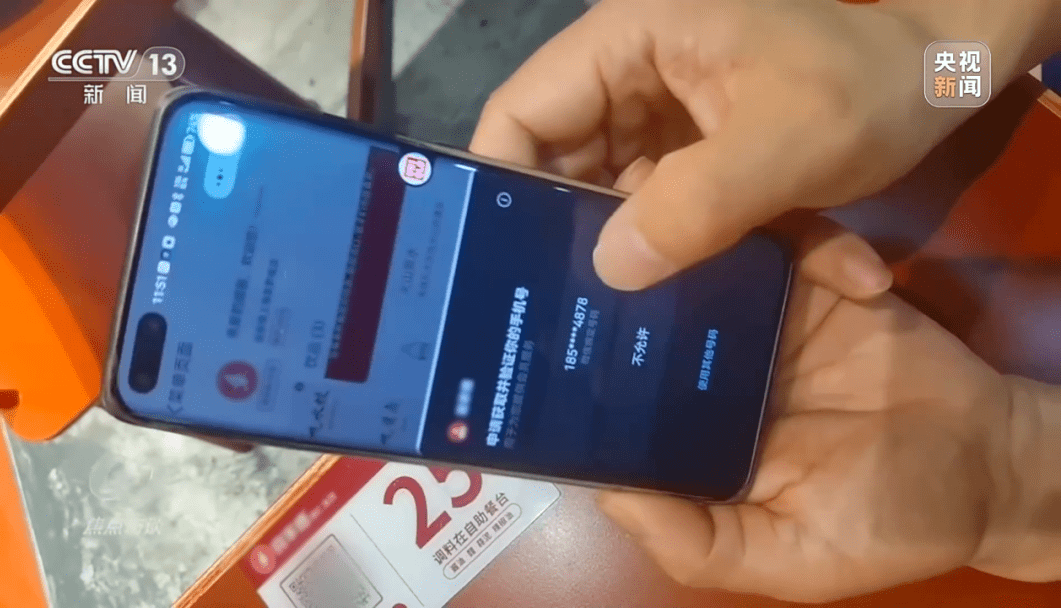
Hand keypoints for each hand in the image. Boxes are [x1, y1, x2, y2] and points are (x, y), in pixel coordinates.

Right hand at [470, 0, 1033, 291]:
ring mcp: (661, 117)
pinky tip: (732, 288)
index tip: (503, 266)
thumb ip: (695, 206)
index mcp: (628, 42)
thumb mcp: (785, 144)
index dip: (500, 185)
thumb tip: (609, 271)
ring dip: (643, 256)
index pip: (522, 111)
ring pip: (612, 197)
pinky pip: (666, 208)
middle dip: (572, 238)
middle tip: (571, 317)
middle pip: (560, 163)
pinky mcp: (693, 154)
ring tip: (646, 323)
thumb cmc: (866, 87)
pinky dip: (693, 249)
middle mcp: (629, 76)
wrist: (940, 78)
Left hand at [595, 233, 1017, 601]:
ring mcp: (759, 314)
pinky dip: (814, 244)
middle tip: (597, 237)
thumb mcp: (783, 556)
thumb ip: (694, 541)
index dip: (581, 362)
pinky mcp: (816, 280)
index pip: (617, 390)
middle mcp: (707, 363)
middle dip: (619, 273)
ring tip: (681, 202)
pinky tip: (854, 277)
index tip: (548, 326)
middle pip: (645, 308)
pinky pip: (793, 240)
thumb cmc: (880, 520)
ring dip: (692, 229)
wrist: (989, 464)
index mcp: (686, 427)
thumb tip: (605, 497)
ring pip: (704, 256)